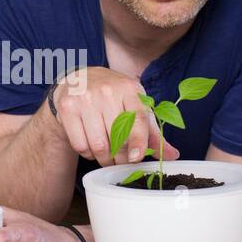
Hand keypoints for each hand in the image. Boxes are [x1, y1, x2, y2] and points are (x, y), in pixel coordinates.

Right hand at [50, 66, 179, 166]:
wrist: (79, 80)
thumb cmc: (113, 97)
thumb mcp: (134, 107)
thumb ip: (153, 133)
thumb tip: (173, 155)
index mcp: (129, 88)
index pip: (137, 118)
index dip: (139, 141)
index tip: (138, 158)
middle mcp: (107, 90)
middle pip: (118, 136)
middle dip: (122, 157)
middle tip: (123, 162)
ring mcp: (86, 98)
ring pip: (98, 145)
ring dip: (105, 159)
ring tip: (108, 157)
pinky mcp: (68, 108)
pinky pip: (81, 144)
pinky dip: (88, 153)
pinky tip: (91, 146)